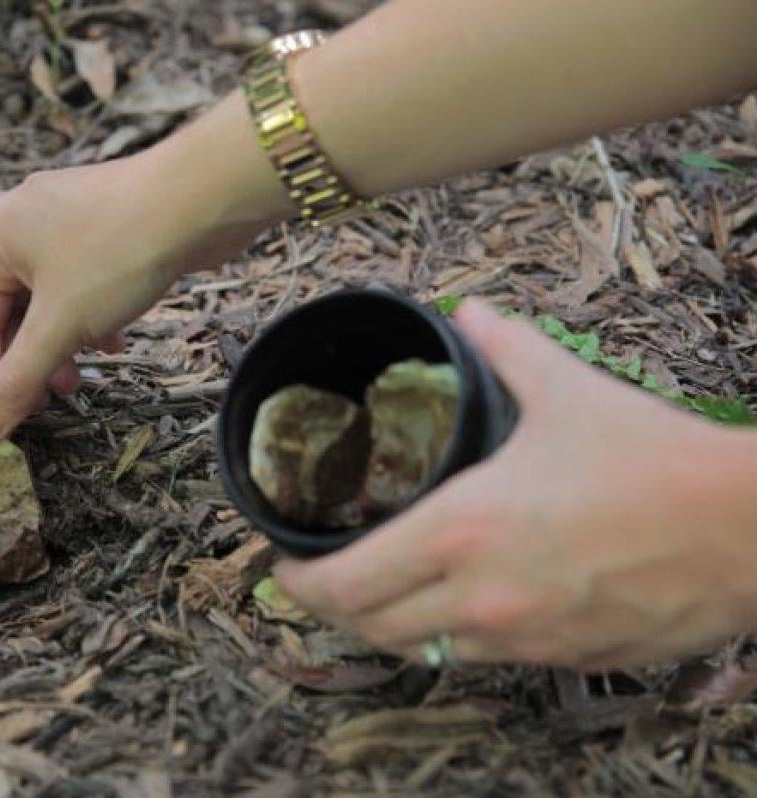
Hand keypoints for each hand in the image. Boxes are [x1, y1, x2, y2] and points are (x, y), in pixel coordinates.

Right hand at [0, 95, 287, 444]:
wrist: (202, 199)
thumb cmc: (121, 252)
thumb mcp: (60, 327)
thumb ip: (16, 380)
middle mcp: (21, 221)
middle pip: (8, 312)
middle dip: (26, 363)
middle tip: (45, 404)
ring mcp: (65, 219)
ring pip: (47, 300)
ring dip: (59, 346)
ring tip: (78, 381)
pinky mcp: (104, 225)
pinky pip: (81, 283)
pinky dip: (89, 318)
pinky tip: (113, 340)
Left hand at [275, 299, 756, 669]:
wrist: (749, 530)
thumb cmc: (655, 461)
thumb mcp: (567, 391)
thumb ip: (505, 350)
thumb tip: (472, 312)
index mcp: (460, 531)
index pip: (343, 584)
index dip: (296, 581)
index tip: (281, 564)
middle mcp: (480, 597)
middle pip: (369, 628)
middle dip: (332, 607)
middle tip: (321, 577)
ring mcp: (522, 638)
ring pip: (423, 651)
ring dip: (389, 625)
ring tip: (381, 589)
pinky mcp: (563, 659)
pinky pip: (483, 659)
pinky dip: (453, 637)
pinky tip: (459, 605)